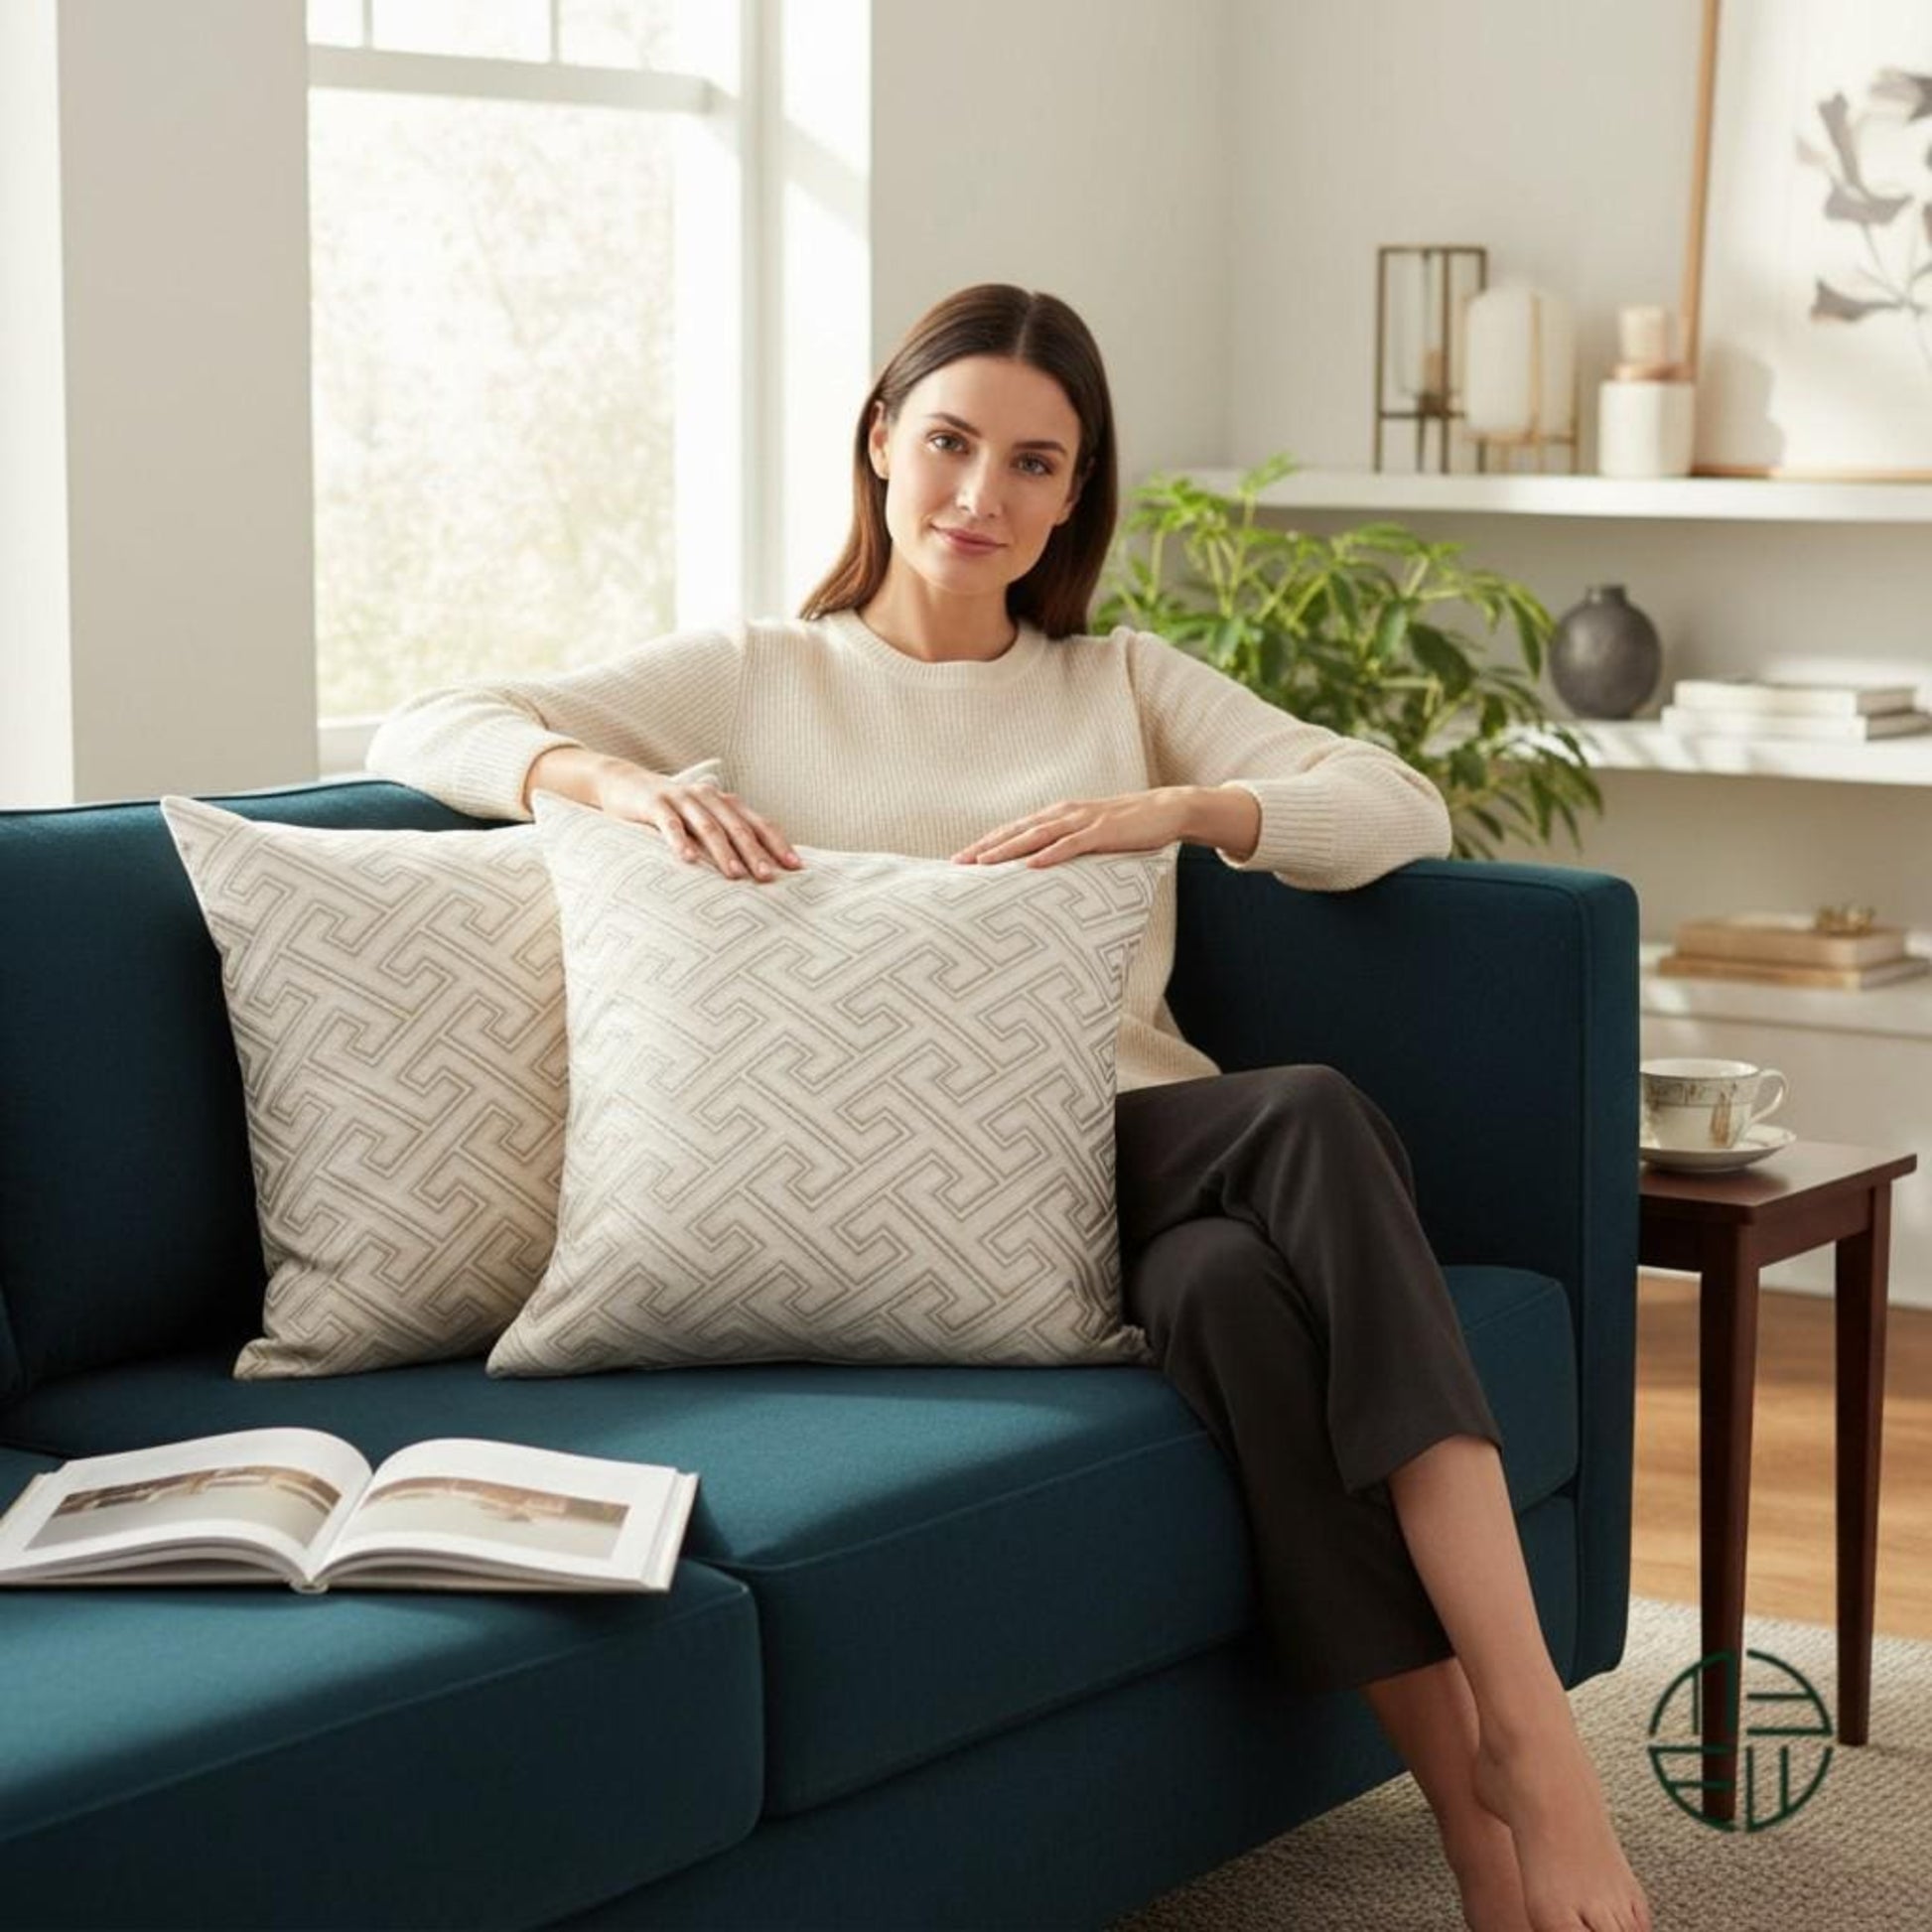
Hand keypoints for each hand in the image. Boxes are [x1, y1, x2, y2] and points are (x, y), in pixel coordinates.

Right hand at [596, 764, 803, 882]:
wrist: (624, 783)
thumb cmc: (671, 810)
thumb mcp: (701, 818)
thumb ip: (726, 835)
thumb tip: (759, 867)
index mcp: (724, 802)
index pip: (759, 823)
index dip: (778, 844)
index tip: (796, 867)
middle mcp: (708, 797)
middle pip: (737, 827)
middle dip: (754, 852)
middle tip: (768, 877)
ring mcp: (681, 799)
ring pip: (708, 827)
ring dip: (723, 852)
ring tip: (734, 875)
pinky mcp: (655, 804)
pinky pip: (670, 824)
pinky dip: (679, 842)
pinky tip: (688, 860)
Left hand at [950, 790, 1190, 867]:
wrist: (1165, 810)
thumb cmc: (1126, 827)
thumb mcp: (1088, 835)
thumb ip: (1065, 845)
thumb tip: (1041, 867)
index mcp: (1057, 815)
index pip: (1013, 830)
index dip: (985, 843)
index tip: (959, 860)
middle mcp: (1063, 814)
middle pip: (1015, 831)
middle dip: (984, 847)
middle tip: (956, 864)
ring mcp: (1082, 821)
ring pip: (1036, 836)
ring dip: (1007, 850)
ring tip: (983, 864)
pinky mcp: (1102, 832)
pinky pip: (1071, 844)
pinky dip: (1050, 854)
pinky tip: (1031, 864)